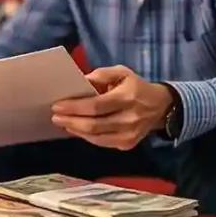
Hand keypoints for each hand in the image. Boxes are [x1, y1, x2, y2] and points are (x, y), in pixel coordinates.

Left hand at [50, 65, 172, 149]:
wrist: (160, 106)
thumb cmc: (135, 86)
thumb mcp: (122, 72)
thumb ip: (101, 75)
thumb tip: (81, 81)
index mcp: (127, 98)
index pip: (96, 106)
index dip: (75, 107)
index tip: (57, 106)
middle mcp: (129, 118)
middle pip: (94, 124)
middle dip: (71, 121)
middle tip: (55, 117)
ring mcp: (129, 134)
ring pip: (96, 137)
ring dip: (76, 130)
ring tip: (63, 122)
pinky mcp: (128, 144)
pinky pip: (102, 142)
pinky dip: (86, 136)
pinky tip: (76, 129)